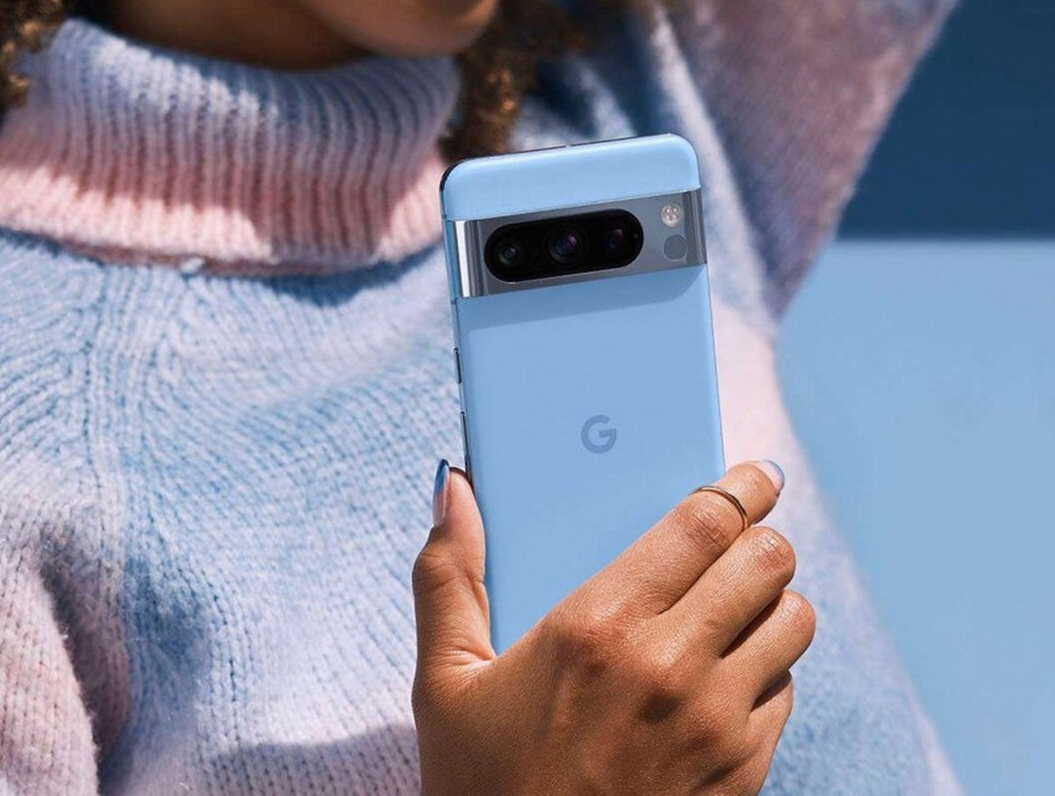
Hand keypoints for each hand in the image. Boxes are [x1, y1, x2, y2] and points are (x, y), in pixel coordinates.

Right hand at [411, 461, 813, 794]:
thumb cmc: (481, 785)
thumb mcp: (444, 680)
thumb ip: (448, 575)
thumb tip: (455, 488)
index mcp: (596, 626)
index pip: (703, 522)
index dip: (740, 485)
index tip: (755, 473)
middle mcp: (669, 666)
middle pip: (767, 562)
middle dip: (763, 536)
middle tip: (745, 533)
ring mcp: (715, 722)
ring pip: (794, 623)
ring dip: (773, 602)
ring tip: (738, 603)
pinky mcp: (743, 771)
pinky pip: (786, 690)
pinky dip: (768, 668)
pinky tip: (726, 674)